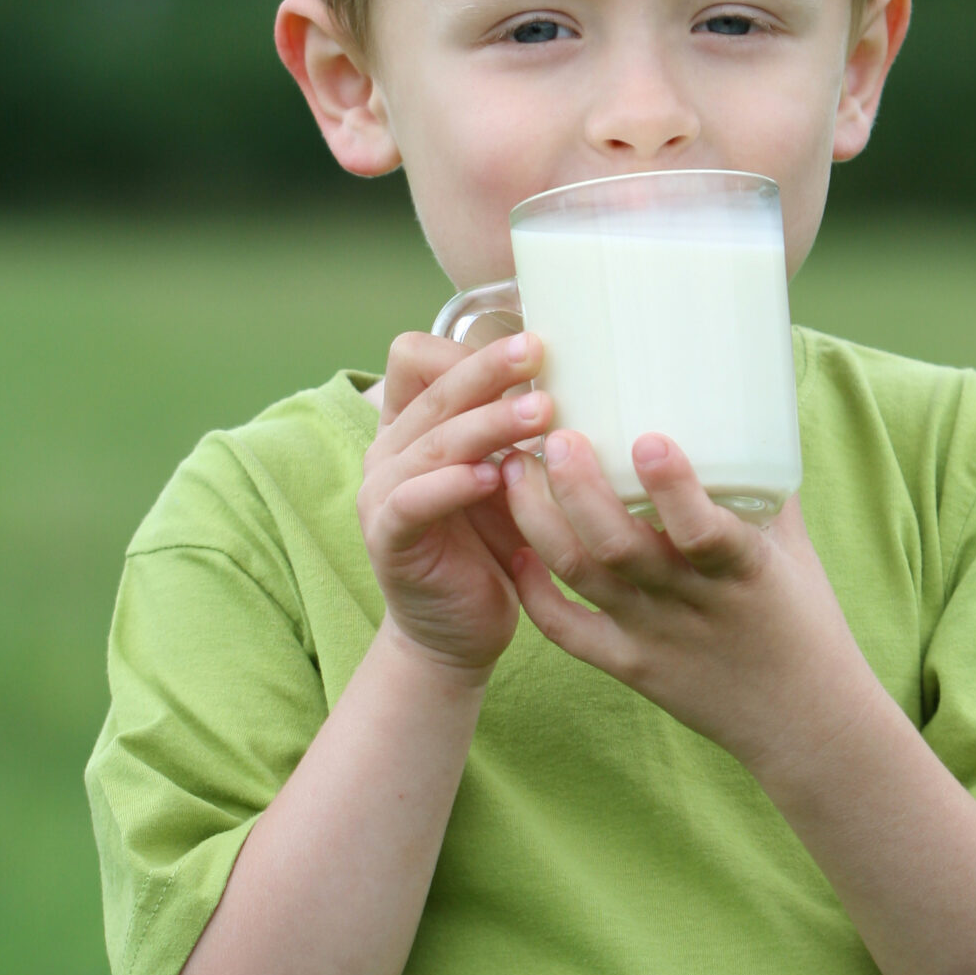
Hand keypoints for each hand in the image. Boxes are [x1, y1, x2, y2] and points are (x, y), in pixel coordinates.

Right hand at [360, 332, 553, 678]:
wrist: (460, 632)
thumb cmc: (493, 543)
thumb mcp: (512, 475)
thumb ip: (523, 429)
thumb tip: (594, 374)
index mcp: (414, 424)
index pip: (417, 357)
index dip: (466, 347)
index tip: (529, 342)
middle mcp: (390, 449)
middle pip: (432, 389)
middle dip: (489, 368)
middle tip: (539, 352)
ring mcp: (381, 493)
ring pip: (432, 440)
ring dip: (487, 422)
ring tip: (540, 411)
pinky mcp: (387, 538)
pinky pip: (413, 500)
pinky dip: (452, 483)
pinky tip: (494, 476)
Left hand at [502, 431, 876, 773]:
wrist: (804, 723)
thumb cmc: (805, 622)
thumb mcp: (795, 550)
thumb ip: (761, 487)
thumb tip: (743, 412)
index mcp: (743, 572)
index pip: (706, 531)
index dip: (674, 487)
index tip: (647, 439)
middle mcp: (691, 605)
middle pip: (618, 548)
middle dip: (578, 489)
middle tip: (555, 436)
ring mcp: (653, 637)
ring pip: (581, 576)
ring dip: (540, 520)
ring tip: (515, 470)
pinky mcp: (629, 667)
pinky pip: (567, 631)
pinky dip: (535, 591)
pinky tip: (518, 549)